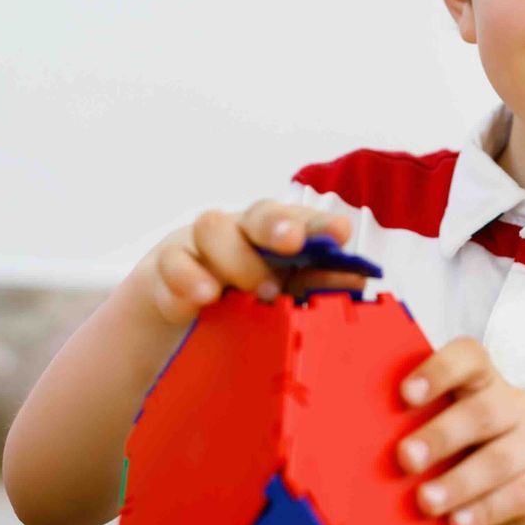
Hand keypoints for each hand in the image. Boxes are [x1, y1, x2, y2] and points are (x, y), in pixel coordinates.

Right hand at [132, 199, 367, 325]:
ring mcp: (201, 245)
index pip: (302, 220)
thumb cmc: (247, 294)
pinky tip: (203, 299)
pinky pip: (172, 264)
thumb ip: (318, 286)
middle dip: (277, 225)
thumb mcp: (285, 294)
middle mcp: (242, 230)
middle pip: (257, 213)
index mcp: (278, 234)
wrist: (184, 312)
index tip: (339, 233)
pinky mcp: (167, 267)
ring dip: (235, 258)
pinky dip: (188, 280)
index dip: (321, 225)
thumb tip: (358, 281)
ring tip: (256, 291)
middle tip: (292, 245)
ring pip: (212, 228)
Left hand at [395, 338, 524, 524]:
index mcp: (484, 386)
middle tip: (405, 460)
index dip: (439, 369)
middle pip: (484, 409)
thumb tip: (357, 442)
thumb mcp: (438, 453)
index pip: (470, 358)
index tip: (405, 395)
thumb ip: (414, 436)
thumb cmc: (460, 478)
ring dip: (460, 481)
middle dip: (441, 435)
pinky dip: (485, 510)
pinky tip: (458, 524)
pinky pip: (523, 493)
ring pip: (502, 456)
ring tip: (426, 502)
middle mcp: (517, 405)